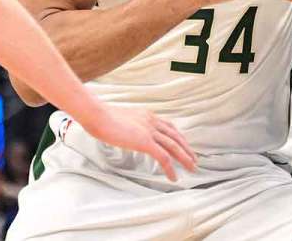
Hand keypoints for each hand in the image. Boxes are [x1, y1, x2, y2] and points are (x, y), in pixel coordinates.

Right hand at [79, 105, 196, 181]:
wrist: (97, 115)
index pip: (168, 127)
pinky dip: (170, 168)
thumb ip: (128, 126)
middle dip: (187, 148)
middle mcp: (151, 121)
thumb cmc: (102, 118)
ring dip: (185, 158)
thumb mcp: (120, 119)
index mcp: (147, 115)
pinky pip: (163, 157)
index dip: (178, 137)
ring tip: (191, 168)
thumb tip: (125, 132)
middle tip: (194, 159)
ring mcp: (149, 131)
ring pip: (174, 147)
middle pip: (176, 136)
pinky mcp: (145, 141)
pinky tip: (173, 177)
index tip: (183, 145)